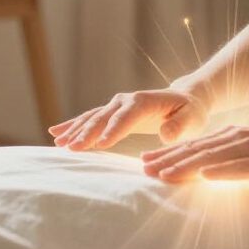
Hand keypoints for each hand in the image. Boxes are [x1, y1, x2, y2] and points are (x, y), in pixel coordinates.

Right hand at [48, 75, 211, 150]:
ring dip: (75, 130)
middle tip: (71, 149)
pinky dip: (73, 125)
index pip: (125, 117)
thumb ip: (180, 126)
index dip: (113, 130)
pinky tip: (56, 133)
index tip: (100, 144)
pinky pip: (90, 118)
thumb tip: (165, 134)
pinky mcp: (113, 113)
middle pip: (103, 117)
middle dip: (86, 133)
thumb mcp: (192, 118)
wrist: (186, 99)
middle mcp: (127, 100)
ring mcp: (117, 105)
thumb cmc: (191, 112)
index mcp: (144, 101)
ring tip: (58, 143)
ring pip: (92, 118)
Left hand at [140, 120, 248, 184]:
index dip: (169, 153)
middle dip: (168, 159)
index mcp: (233, 136)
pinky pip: (241, 167)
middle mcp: (238, 138)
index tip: (145, 162)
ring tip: (163, 174)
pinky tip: (205, 177)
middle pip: (197, 150)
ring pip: (213, 157)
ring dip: (186, 166)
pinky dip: (221, 171)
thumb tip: (210, 175)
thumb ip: (232, 162)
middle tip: (141, 168)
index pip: (195, 146)